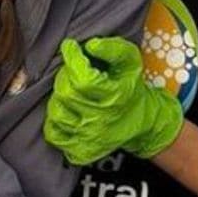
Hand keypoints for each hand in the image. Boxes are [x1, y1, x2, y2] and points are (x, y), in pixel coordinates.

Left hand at [44, 36, 184, 164]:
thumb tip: (91, 45)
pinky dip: (55, 122)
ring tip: (72, 92)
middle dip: (65, 76)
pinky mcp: (81, 151)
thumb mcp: (131, 62)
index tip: (70, 47)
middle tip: (74, 72)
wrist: (144, 123)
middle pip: (66, 94)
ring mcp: (89, 137)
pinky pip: (54, 134)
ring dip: (60, 98)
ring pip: (56, 113)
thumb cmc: (132, 89)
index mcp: (115, 97)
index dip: (73, 59)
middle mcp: (101, 119)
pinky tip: (69, 112)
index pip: (84, 79)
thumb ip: (114, 49)